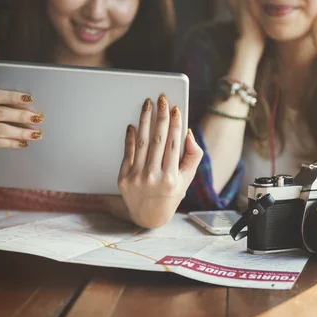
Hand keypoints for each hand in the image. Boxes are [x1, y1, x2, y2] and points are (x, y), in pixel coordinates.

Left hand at [116, 95, 202, 228]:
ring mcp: (136, 178)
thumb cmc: (171, 194)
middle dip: (160, 117)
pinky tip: (133, 124)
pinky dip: (130, 137)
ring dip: (144, 121)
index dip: (175, 125)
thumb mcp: (187, 178)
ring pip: (141, 143)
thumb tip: (187, 133)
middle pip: (157, 140)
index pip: (174, 145)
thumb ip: (192, 155)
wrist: (149, 216)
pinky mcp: (124, 178)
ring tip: (147, 105)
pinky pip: (128, 153)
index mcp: (171, 178)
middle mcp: (153, 178)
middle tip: (161, 99)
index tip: (175, 109)